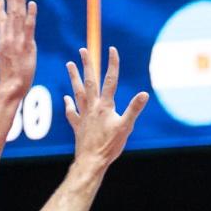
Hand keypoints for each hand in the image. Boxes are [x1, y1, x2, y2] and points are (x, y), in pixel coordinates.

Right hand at [0, 0, 36, 95]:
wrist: (9, 89)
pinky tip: (32, 4)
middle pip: (9, 15)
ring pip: (17, 17)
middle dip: (11, 0)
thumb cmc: (4, 83)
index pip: (0, 23)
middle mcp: (7, 40)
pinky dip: (31, 15)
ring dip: (19, 2)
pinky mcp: (26, 46)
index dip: (0, 10)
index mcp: (1, 44)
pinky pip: (29, 27)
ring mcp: (16, 42)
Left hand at [65, 46, 149, 168]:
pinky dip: (69, 104)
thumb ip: (134, 109)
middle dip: (87, 64)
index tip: (112, 49)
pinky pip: (72, 112)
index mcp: (105, 106)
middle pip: (90, 81)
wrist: (91, 161)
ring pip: (77, 92)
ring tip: (69, 64)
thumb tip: (144, 94)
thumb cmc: (110, 146)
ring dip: (73, 77)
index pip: (110, 80)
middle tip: (82, 50)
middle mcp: (92, 107)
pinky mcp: (78, 126)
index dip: (112, 64)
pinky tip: (66, 98)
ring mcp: (83, 115)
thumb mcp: (126, 127)